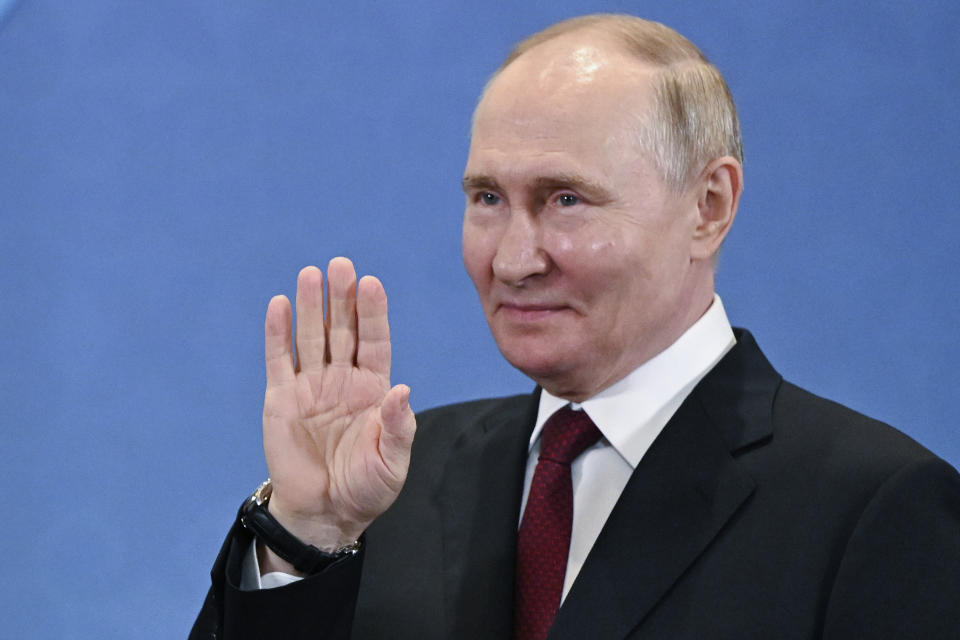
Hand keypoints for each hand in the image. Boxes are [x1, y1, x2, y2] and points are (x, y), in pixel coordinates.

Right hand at [258, 257, 415, 571]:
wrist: (324, 514)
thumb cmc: (366, 488)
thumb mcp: (392, 462)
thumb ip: (397, 427)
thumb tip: (402, 391)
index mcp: (373, 388)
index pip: (374, 341)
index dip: (373, 313)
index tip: (371, 284)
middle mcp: (342, 379)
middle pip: (342, 330)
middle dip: (341, 298)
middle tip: (340, 265)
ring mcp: (311, 386)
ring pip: (310, 337)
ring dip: (310, 306)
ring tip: (311, 274)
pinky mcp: (280, 399)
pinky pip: (279, 360)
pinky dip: (278, 333)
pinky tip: (280, 304)